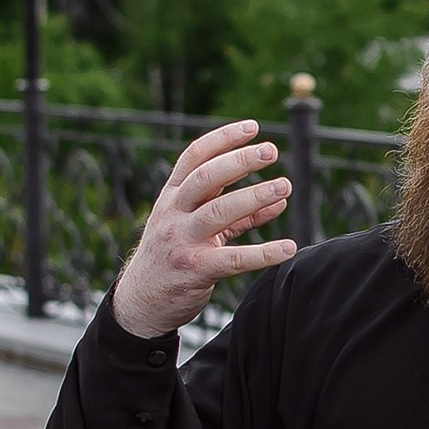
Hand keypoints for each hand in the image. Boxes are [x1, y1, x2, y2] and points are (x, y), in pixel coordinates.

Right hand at [110, 120, 297, 338]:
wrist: (141, 302)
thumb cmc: (173, 257)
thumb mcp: (194, 227)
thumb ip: (236, 214)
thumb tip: (280, 199)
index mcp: (171, 197)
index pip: (194, 157)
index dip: (223, 139)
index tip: (252, 127)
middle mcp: (173, 214)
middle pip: (206, 178)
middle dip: (239, 161)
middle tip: (271, 151)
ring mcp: (182, 241)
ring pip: (219, 212)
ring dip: (254, 196)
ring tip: (285, 186)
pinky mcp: (195, 270)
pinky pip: (234, 259)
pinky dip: (263, 253)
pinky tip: (287, 247)